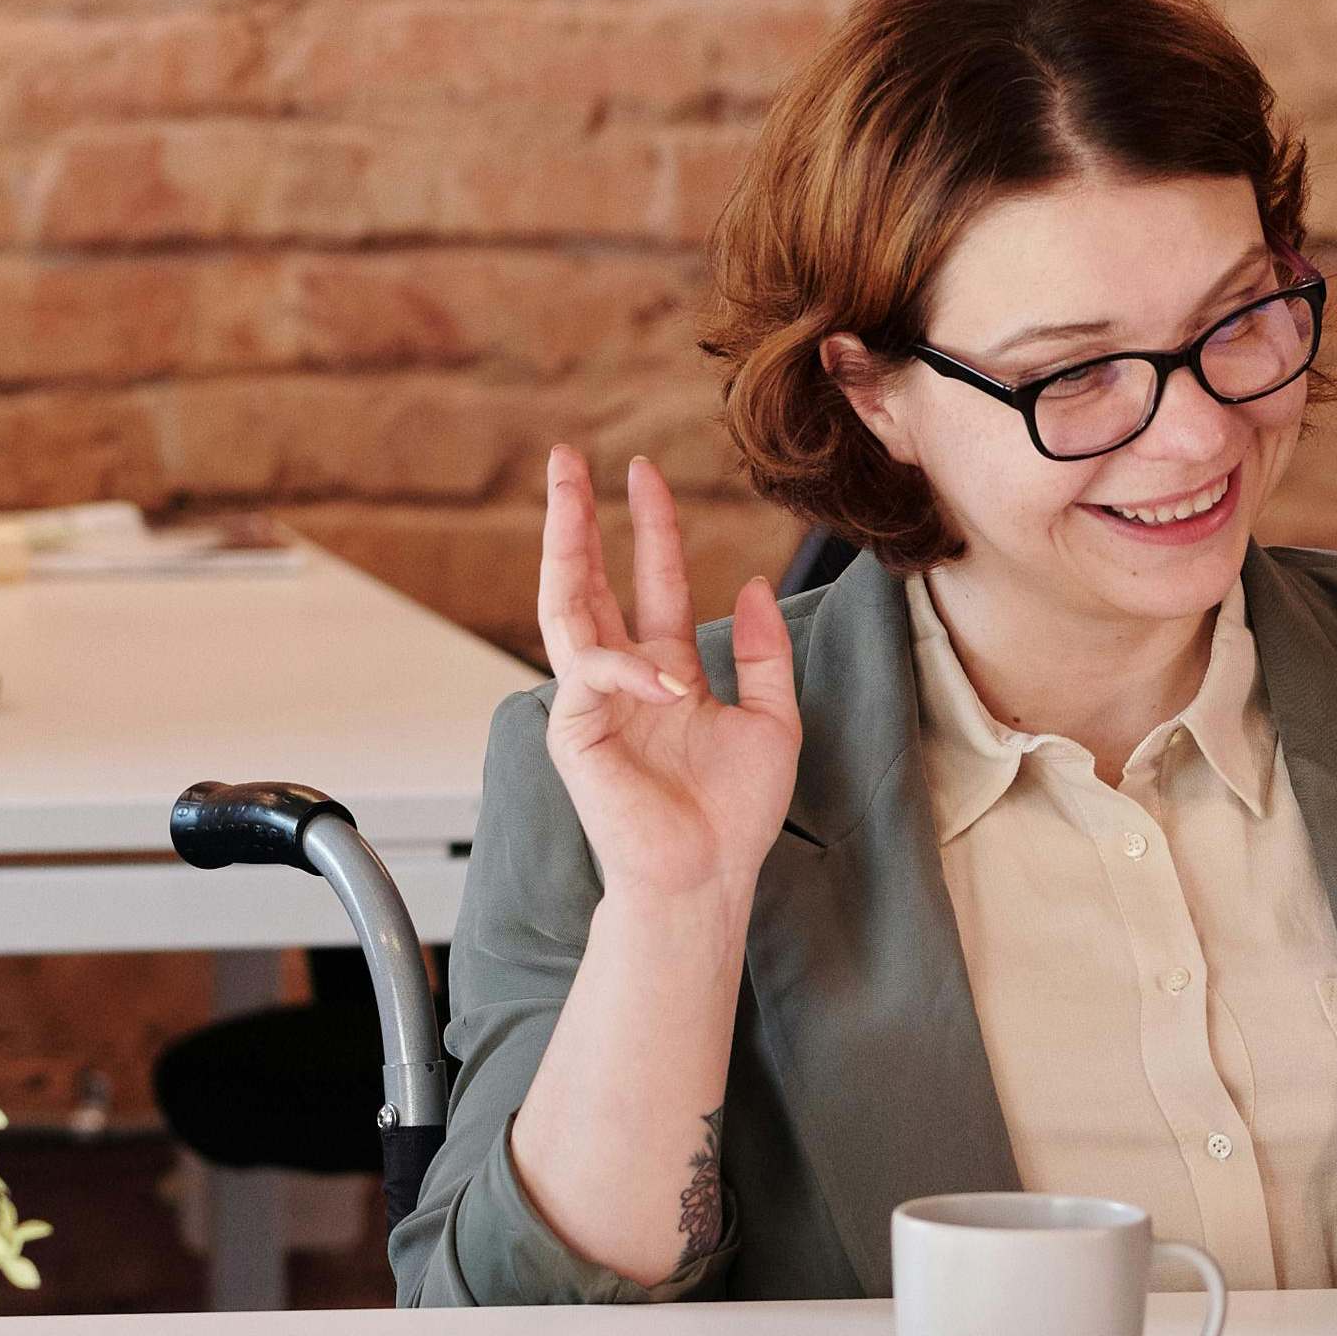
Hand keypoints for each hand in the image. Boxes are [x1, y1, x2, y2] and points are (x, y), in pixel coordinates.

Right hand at [534, 449, 802, 937]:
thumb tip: (753, 583)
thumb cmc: (735, 815)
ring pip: (564, 608)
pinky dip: (631, 668)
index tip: (643, 473)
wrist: (708, 878)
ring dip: (563, 545)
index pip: (650, 583)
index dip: (649, 528)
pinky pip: (591, 676)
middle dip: (574, 518)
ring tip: (566, 490)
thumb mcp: (773, 719)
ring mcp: (592, 702)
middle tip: (567, 457)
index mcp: (664, 671)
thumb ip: (763, 652)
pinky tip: (670, 680)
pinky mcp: (575, 733)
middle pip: (586, 581)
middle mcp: (621, 679)